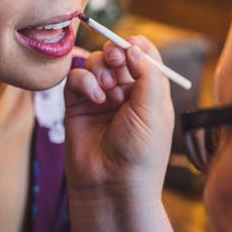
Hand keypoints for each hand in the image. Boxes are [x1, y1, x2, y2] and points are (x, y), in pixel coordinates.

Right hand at [64, 36, 174, 198]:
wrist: (112, 186)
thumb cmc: (141, 153)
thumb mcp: (154, 110)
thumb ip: (148, 73)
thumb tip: (134, 46)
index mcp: (149, 93)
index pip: (143, 56)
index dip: (136, 46)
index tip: (131, 45)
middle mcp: (125, 93)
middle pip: (117, 54)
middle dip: (116, 52)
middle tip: (115, 60)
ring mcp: (100, 98)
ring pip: (95, 62)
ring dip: (100, 69)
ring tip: (107, 92)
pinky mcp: (77, 105)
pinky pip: (76, 78)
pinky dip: (84, 81)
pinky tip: (94, 99)